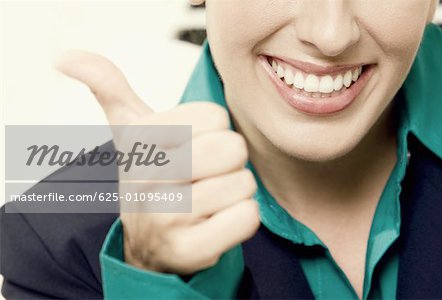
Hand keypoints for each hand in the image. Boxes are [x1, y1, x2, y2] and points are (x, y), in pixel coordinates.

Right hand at [55, 50, 259, 274]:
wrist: (149, 241)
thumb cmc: (152, 176)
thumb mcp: (129, 130)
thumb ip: (107, 86)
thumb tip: (64, 57)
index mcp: (139, 141)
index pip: (216, 117)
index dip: (213, 133)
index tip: (191, 148)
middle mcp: (146, 178)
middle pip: (232, 148)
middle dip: (228, 163)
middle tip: (205, 176)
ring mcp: (165, 217)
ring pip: (243, 184)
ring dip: (234, 192)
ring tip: (208, 200)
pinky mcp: (188, 251)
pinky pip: (246, 218)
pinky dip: (241, 219)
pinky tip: (216, 222)